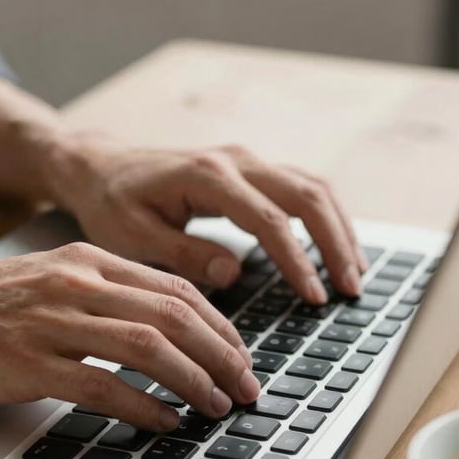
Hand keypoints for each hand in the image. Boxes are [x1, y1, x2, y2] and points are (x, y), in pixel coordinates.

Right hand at [0, 243, 259, 428]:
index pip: (174, 288)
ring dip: (194, 380)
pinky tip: (165, 421)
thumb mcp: (47, 282)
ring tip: (218, 406)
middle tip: (246, 386)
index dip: (219, 325)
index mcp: (85, 260)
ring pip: (148, 346)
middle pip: (173, 315)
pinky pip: (102, 385)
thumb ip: (102, 295)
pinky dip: (143, 406)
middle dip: (221, 354)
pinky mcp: (26, 363)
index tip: (240, 355)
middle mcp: (75, 283)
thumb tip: (162, 329)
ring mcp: (50, 322)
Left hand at [49, 136, 367, 302]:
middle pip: (306, 195)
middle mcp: (234, 161)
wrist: (102, 168)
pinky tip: (335, 247)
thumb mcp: (133, 236)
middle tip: (352, 289)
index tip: (314, 296)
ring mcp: (245, 161)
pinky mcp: (249, 171)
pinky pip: (300, 188)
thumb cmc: (113, 204)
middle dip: (335, 243)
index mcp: (206, 177)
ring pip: (312, 187)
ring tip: (355, 272)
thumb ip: (183, 253)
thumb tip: (233, 272)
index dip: (297, 260)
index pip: (267, 219)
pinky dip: (324, 217)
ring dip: (339, 228)